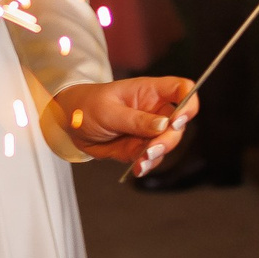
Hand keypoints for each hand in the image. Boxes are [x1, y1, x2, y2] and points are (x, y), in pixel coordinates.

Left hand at [52, 76, 195, 169]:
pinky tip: (137, 168)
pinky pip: (152, 158)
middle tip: (150, 150)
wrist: (70, 124)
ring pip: (167, 143)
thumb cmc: (88, 106)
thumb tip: (163, 125)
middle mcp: (154, 110)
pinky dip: (146, 165)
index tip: (179, 120)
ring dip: (157, 155)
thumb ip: (136, 120)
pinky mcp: (140, 146)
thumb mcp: (109, 111)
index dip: (188, 102)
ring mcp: (148, 130)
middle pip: (178, 123)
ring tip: (141, 161)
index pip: (181, 89)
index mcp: (149, 91)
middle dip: (168, 139)